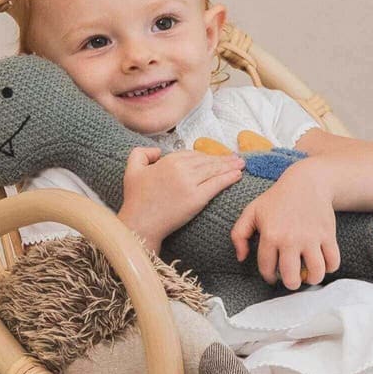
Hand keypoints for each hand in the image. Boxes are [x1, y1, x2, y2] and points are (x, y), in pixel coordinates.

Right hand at [118, 146, 244, 248]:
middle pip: (206, 161)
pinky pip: (216, 184)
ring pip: (214, 171)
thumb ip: (141, 153)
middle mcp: (180, 169)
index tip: (214, 157)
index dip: (205, 156)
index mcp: (168, 160)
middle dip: (222, 159)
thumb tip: (158, 150)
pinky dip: (229, 178)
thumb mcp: (132, 169)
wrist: (140, 223)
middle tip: (236, 159)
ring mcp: (190, 183)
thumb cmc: (135, 199)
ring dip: (229, 166)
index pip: (192, 154)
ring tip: (240, 164)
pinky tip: (237, 175)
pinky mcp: (197, 199)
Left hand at [230, 165, 340, 289]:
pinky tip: (322, 262)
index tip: (273, 274)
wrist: (307, 182)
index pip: (267, 269)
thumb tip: (241, 258)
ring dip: (312, 279)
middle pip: (291, 278)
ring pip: (316, 273)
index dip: (269, 276)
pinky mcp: (328, 235)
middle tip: (292, 278)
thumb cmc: (277, 198)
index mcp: (270, 235)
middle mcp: (291, 239)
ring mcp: (311, 238)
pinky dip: (329, 267)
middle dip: (291, 283)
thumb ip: (239, 235)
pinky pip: (333, 262)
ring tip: (308, 274)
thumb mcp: (251, 211)